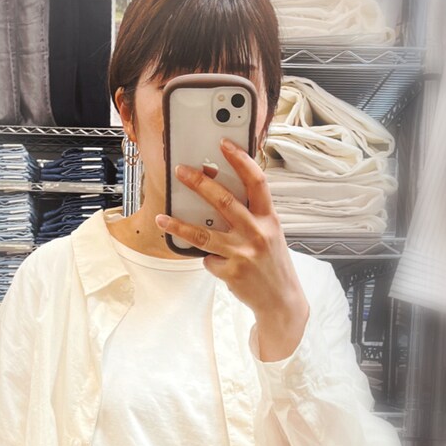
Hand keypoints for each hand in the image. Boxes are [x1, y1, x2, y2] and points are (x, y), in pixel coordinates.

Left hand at [154, 138, 309, 357]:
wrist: (281, 302)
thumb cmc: (273, 265)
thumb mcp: (270, 235)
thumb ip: (251, 216)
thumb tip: (218, 197)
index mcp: (269, 218)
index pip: (256, 181)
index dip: (240, 159)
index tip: (223, 144)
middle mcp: (257, 233)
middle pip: (223, 201)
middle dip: (199, 183)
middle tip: (181, 171)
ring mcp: (243, 253)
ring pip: (203, 234)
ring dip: (179, 225)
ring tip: (163, 218)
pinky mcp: (231, 272)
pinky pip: (208, 260)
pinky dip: (209, 260)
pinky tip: (220, 265)